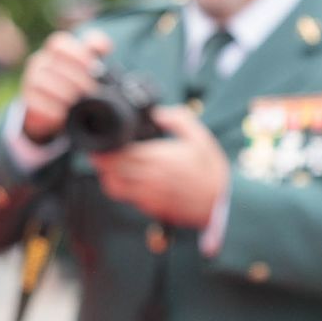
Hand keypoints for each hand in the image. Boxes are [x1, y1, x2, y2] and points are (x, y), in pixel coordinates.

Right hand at [18, 30, 110, 142]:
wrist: (60, 110)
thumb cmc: (76, 82)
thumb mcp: (88, 66)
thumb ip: (95, 51)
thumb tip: (104, 46)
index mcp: (55, 52)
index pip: (59, 44)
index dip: (76, 53)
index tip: (90, 66)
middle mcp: (40, 62)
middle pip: (53, 63)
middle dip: (75, 77)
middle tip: (90, 89)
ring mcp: (31, 80)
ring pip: (42, 81)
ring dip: (63, 93)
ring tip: (77, 102)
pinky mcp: (27, 100)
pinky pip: (34, 102)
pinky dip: (50, 109)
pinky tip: (62, 114)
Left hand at [91, 105, 229, 230]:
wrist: (220, 203)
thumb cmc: (210, 171)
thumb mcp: (199, 137)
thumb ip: (178, 119)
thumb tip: (158, 112)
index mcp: (158, 158)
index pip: (118, 154)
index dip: (105, 148)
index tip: (104, 141)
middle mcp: (149, 178)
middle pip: (110, 171)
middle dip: (102, 161)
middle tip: (101, 152)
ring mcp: (148, 195)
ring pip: (114, 187)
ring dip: (108, 175)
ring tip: (112, 166)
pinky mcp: (151, 207)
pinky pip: (127, 197)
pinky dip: (122, 187)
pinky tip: (129, 178)